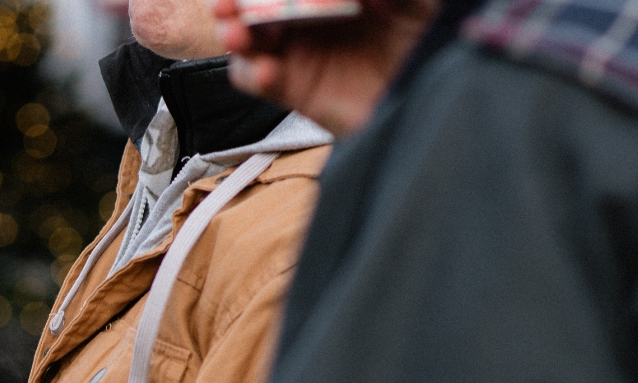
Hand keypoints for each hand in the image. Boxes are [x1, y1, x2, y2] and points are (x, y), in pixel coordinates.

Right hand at [213, 0, 436, 135]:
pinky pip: (257, 80)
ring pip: (247, 40)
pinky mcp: (291, 89)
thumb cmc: (425, 45)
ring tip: (236, 35)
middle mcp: (308, 18)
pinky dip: (253, 75)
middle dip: (236, 2)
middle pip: (258, 6)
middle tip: (228, 4)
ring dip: (234, 35)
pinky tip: (268, 71)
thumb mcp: (417, 6)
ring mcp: (296, 52)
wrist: (426, 101)